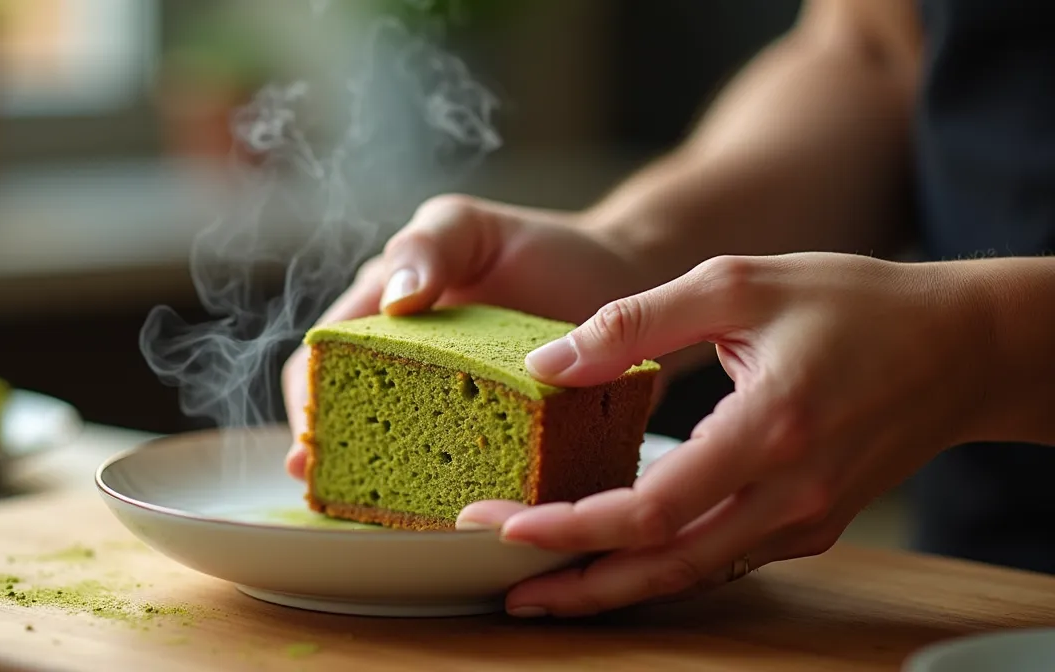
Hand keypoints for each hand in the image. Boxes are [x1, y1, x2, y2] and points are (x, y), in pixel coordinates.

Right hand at [281, 194, 666, 478]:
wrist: (627, 279)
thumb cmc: (545, 247)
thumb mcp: (476, 226)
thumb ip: (429, 244)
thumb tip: (396, 297)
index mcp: (386, 318)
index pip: (322, 362)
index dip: (308, 403)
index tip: (310, 440)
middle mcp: (411, 373)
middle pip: (351, 423)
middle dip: (336, 459)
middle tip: (330, 489)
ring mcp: (454, 415)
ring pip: (402, 461)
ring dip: (388, 490)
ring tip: (385, 514)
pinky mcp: (502, 447)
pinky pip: (468, 482)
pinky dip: (455, 501)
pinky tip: (457, 516)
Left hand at [458, 252, 993, 616]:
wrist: (960, 347)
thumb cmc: (852, 302)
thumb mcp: (737, 284)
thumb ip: (635, 322)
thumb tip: (547, 363)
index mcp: (770, 428)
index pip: (653, 508)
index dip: (573, 528)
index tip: (502, 525)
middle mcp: (791, 492)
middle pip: (666, 567)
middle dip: (577, 584)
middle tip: (502, 584)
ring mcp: (806, 520)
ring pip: (692, 575)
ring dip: (613, 587)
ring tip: (541, 587)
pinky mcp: (812, 527)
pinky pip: (722, 559)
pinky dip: (660, 568)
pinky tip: (612, 558)